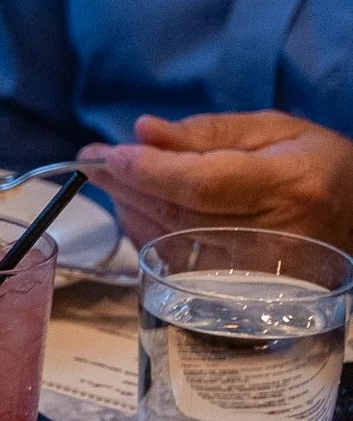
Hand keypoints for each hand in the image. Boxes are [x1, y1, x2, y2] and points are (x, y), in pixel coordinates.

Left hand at [79, 111, 352, 248]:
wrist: (352, 218)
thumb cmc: (316, 166)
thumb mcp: (275, 130)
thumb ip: (207, 132)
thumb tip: (143, 131)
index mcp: (289, 186)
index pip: (203, 184)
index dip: (149, 170)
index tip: (109, 154)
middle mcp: (272, 236)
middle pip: (177, 212)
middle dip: (126, 184)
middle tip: (93, 159)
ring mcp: (254, 273)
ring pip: (168, 239)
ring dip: (128, 205)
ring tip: (109, 176)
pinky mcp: (238, 290)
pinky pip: (171, 260)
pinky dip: (143, 230)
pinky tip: (132, 206)